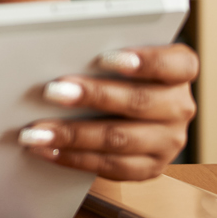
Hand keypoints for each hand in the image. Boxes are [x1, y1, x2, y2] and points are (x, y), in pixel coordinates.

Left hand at [16, 44, 197, 179]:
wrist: (124, 108)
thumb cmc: (113, 70)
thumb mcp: (117, 54)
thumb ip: (100, 50)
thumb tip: (54, 51)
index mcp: (180, 71)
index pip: (176, 64)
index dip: (145, 60)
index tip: (104, 57)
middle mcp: (180, 106)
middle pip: (139, 102)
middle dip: (92, 96)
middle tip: (52, 91)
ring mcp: (169, 141)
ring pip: (121, 139)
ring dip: (74, 134)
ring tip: (37, 130)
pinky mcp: (150, 168)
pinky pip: (111, 167)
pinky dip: (73, 157)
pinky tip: (46, 149)